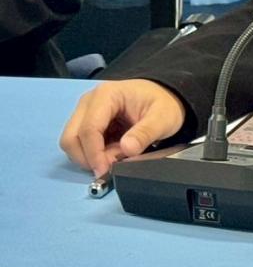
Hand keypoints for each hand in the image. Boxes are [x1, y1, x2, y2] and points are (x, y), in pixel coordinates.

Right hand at [59, 79, 186, 176]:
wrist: (165, 97)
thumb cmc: (164, 104)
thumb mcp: (163, 118)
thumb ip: (145, 133)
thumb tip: (126, 149)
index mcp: (106, 95)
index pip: (88, 129)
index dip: (94, 154)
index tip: (105, 171)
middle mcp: (89, 101)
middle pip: (71, 137)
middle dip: (88, 157)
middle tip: (113, 164)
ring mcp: (85, 112)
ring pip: (72, 143)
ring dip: (91, 156)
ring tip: (118, 155)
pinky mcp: (87, 122)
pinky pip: (81, 144)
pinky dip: (93, 154)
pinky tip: (114, 152)